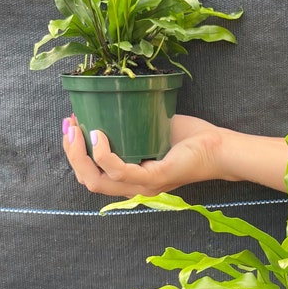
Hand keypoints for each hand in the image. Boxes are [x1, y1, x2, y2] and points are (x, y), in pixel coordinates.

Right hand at [62, 114, 225, 196]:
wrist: (220, 148)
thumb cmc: (191, 140)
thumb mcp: (152, 129)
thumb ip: (131, 124)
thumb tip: (110, 101)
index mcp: (132, 179)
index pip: (93, 175)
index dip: (75, 154)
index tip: (70, 126)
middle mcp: (135, 188)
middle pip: (88, 180)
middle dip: (71, 153)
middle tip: (67, 126)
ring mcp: (144, 186)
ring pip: (97, 180)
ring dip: (79, 154)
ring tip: (76, 127)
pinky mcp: (155, 178)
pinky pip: (119, 172)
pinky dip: (104, 154)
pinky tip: (98, 135)